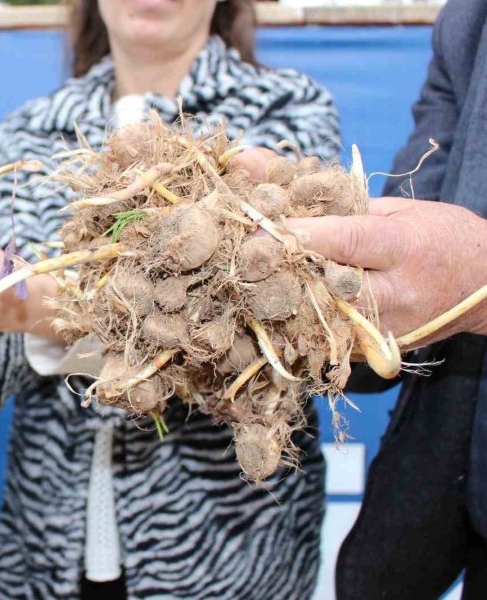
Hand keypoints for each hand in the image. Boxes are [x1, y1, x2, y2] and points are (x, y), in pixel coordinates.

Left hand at [231, 149, 486, 344]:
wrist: (483, 288)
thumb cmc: (434, 236)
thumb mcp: (395, 209)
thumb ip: (336, 201)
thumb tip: (269, 172)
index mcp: (405, 249)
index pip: (348, 241)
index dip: (300, 233)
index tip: (258, 223)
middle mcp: (395, 294)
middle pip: (326, 285)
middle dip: (281, 271)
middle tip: (242, 257)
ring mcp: (383, 329)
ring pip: (318, 319)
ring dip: (279, 299)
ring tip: (246, 281)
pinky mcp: (370, 351)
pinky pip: (322, 338)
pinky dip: (293, 320)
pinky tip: (267, 305)